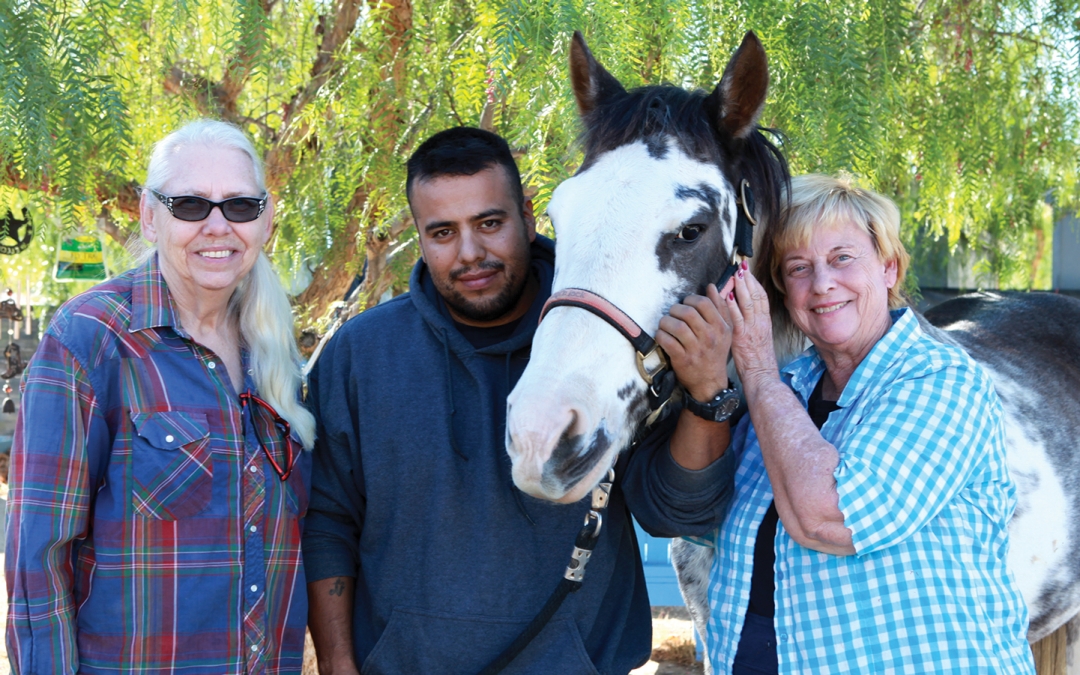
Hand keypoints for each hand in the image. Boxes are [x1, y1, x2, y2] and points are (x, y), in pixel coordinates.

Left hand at [656, 282, 732, 400]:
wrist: (710, 382)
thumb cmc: (716, 353)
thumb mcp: (725, 331)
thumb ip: (720, 307)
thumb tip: (712, 287)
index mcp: (721, 327)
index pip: (703, 303)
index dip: (690, 299)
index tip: (685, 304)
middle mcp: (710, 337)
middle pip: (688, 312)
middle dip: (675, 309)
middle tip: (672, 313)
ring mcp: (696, 349)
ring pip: (676, 326)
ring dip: (666, 321)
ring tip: (665, 323)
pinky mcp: (682, 359)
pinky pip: (666, 341)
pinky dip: (660, 335)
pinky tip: (662, 335)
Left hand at [722, 261, 778, 386]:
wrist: (763, 378)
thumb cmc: (758, 362)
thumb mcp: (757, 339)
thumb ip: (751, 325)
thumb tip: (743, 313)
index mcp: (765, 323)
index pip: (762, 298)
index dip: (755, 283)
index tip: (748, 271)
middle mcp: (760, 324)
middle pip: (757, 296)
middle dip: (749, 280)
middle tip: (741, 266)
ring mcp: (753, 330)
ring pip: (749, 304)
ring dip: (741, 287)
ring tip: (736, 274)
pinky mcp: (743, 338)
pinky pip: (738, 319)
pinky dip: (733, 306)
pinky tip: (727, 295)